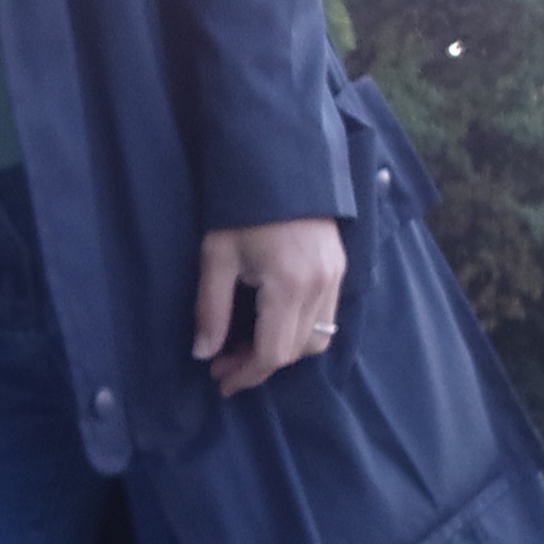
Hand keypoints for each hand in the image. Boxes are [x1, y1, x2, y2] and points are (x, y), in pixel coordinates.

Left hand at [192, 219, 345, 398]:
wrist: (280, 163)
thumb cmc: (242, 206)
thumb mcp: (217, 255)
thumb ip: (210, 309)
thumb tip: (203, 354)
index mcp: (289, 284)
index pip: (274, 353)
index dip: (247, 374)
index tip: (220, 381)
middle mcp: (320, 286)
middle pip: (296, 352)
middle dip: (259, 365)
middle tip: (224, 363)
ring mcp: (336, 278)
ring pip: (316, 340)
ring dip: (282, 351)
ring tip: (246, 347)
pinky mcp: (341, 269)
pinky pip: (326, 319)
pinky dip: (300, 332)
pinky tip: (271, 325)